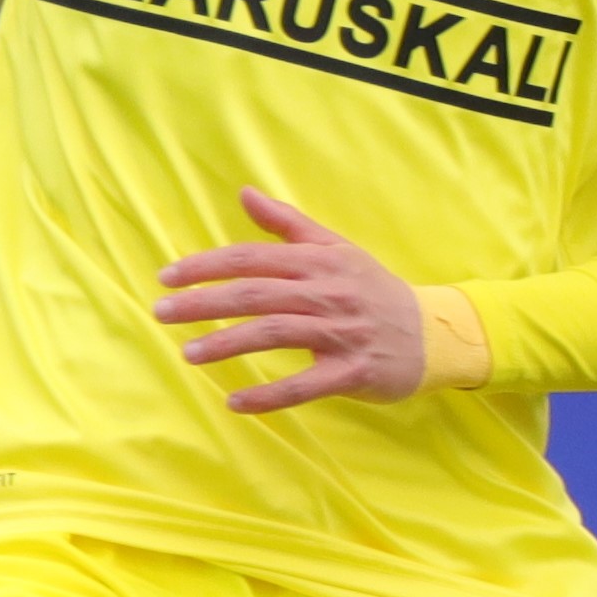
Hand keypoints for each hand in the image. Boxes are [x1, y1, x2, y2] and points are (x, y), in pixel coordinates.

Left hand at [153, 189, 431, 410]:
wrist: (435, 334)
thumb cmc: (375, 290)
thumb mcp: (337, 249)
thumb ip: (288, 224)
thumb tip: (244, 193)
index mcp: (320, 261)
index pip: (253, 258)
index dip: (206, 266)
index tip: (167, 278)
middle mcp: (329, 293)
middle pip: (256, 294)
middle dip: (203, 302)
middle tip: (161, 313)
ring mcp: (342, 334)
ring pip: (274, 334)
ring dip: (227, 344)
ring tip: (189, 353)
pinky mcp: (354, 372)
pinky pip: (305, 386)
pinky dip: (268, 396)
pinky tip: (235, 402)